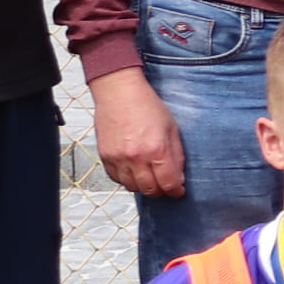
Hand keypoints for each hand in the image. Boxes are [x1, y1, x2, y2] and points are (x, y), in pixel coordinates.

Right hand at [90, 67, 187, 199]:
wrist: (119, 92)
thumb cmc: (146, 105)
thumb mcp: (171, 128)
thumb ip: (176, 155)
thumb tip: (178, 178)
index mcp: (156, 149)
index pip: (168, 183)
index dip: (176, 191)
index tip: (178, 190)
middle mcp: (136, 157)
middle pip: (150, 190)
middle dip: (160, 191)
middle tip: (165, 185)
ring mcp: (118, 158)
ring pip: (132, 187)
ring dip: (143, 186)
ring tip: (149, 177)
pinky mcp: (105, 156)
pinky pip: (116, 178)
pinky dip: (126, 179)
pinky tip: (133, 170)